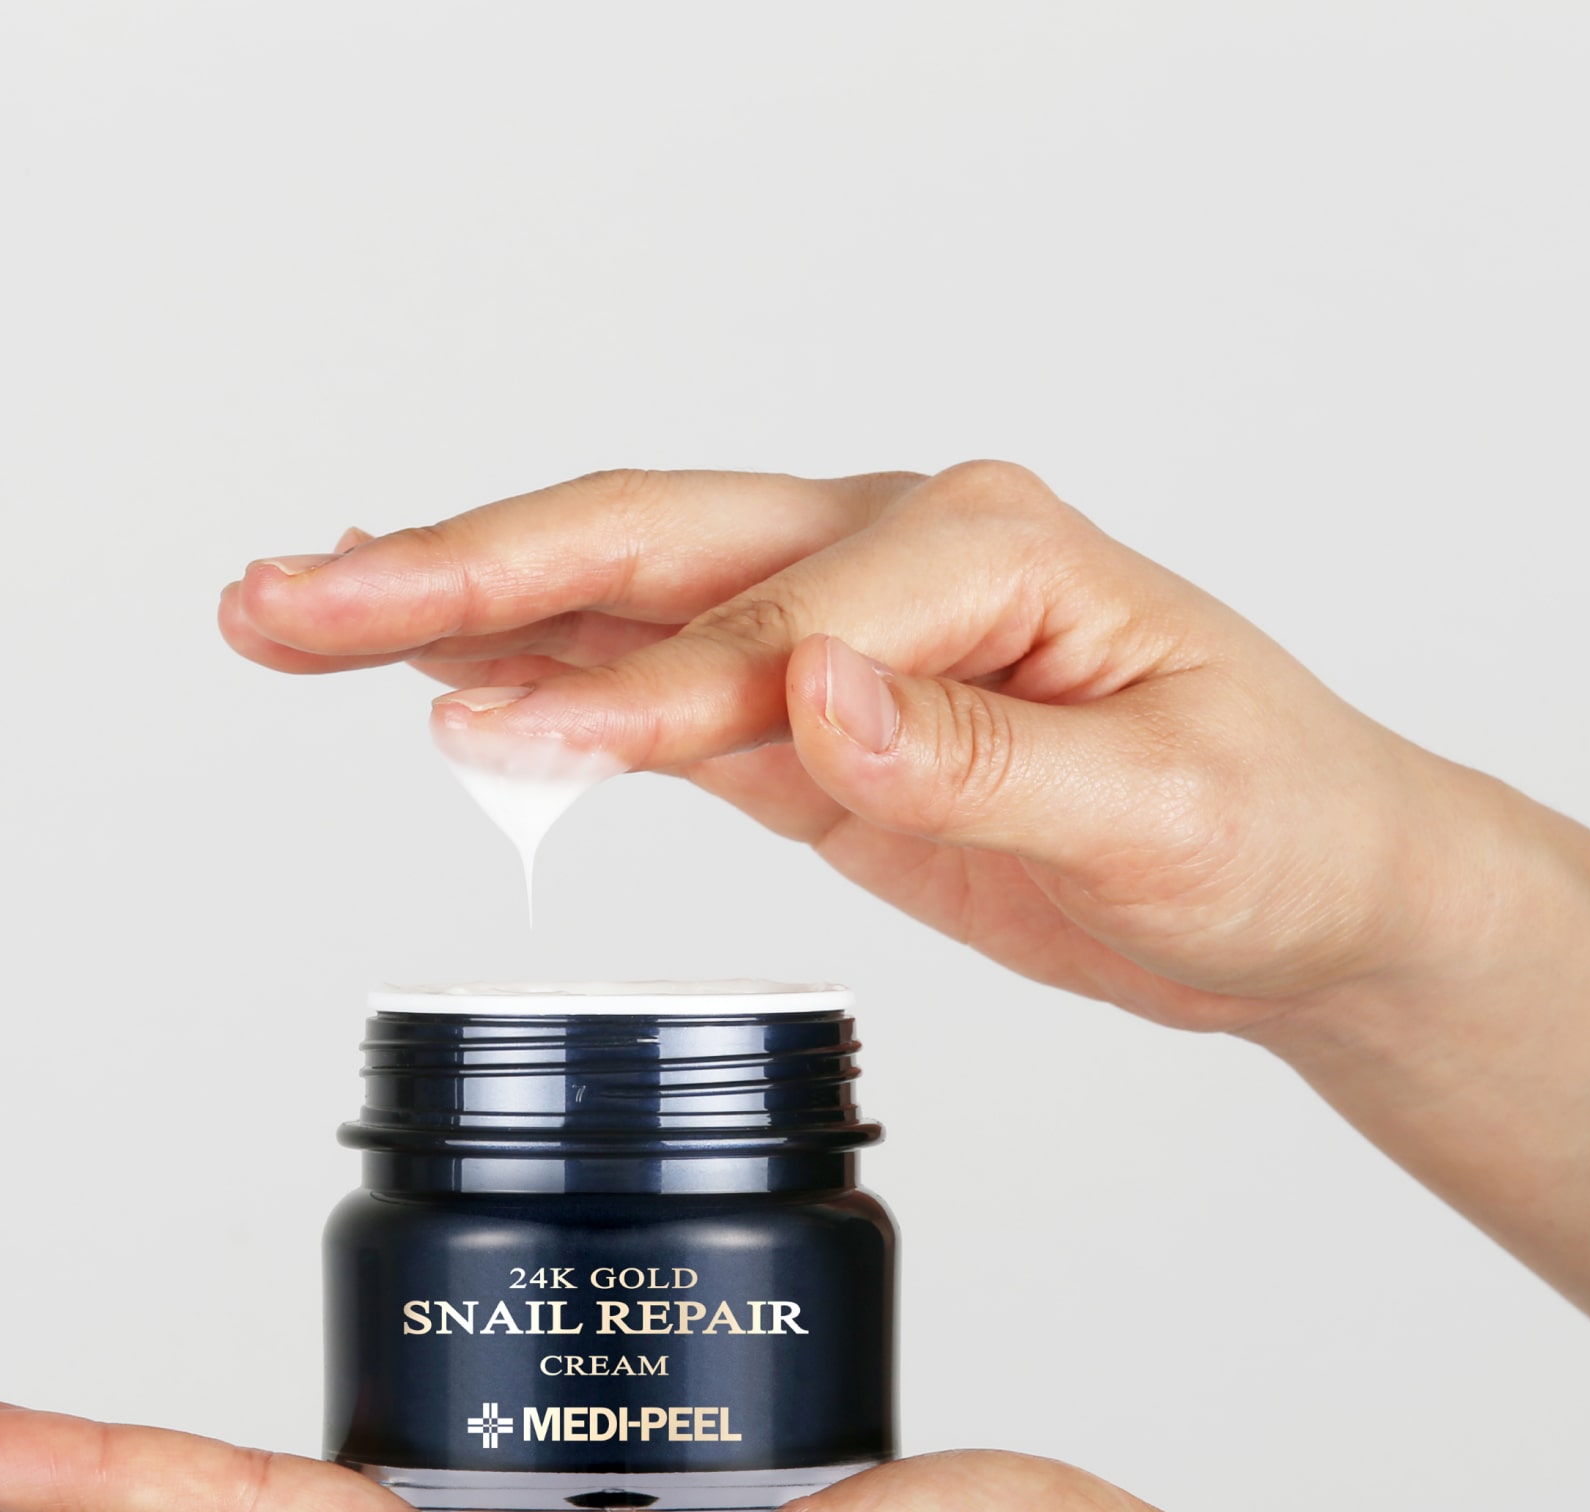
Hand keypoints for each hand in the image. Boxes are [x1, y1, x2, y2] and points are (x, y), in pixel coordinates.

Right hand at [220, 465, 1493, 1032]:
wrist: (1304, 883)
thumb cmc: (1270, 828)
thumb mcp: (1161, 809)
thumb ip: (986, 753)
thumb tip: (822, 693)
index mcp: (983, 554)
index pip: (769, 630)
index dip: (637, 697)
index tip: (500, 745)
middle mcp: (892, 561)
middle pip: (638, 550)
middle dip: (452, 573)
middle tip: (286, 598)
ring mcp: (838, 629)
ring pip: (613, 602)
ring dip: (452, 609)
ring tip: (295, 615)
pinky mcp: (813, 718)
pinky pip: (647, 684)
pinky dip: (534, 678)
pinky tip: (438, 673)